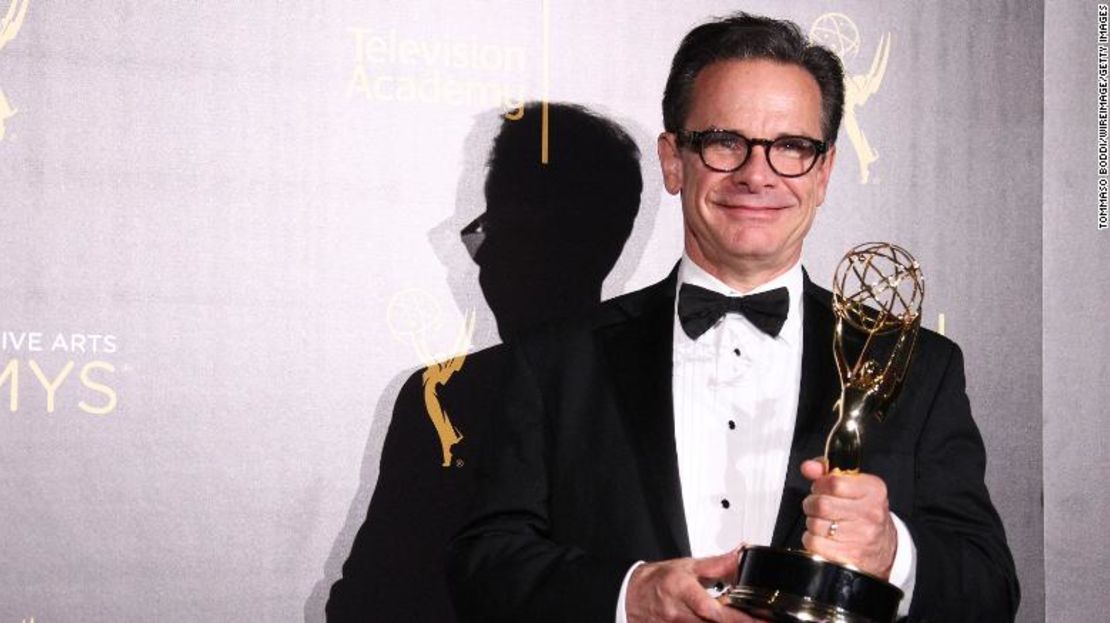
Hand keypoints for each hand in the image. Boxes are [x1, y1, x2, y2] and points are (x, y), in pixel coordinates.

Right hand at [626, 549, 765, 621]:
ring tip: (748, 620)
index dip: (740, 618)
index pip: (715, 611)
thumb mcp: (689, 566)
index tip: (762, 619)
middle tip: (765, 622)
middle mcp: (678, 615)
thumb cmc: (659, 580)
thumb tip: (742, 554)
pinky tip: (725, 621)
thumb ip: (718, 564)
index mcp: (683, 592)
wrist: (632, 594)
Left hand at [800, 458, 896, 578]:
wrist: (885, 548)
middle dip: (811, 504)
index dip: (819, 485)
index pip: (834, 482)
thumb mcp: (854, 486)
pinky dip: (812, 540)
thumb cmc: (865, 513)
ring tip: (824, 522)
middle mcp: (869, 513)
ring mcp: (861, 536)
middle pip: (821, 504)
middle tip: (817, 506)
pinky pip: (814, 544)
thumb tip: (809, 467)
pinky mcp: (849, 556)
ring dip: (812, 522)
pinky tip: (824, 537)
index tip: (820, 488)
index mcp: (872, 491)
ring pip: (815, 524)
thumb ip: (827, 472)